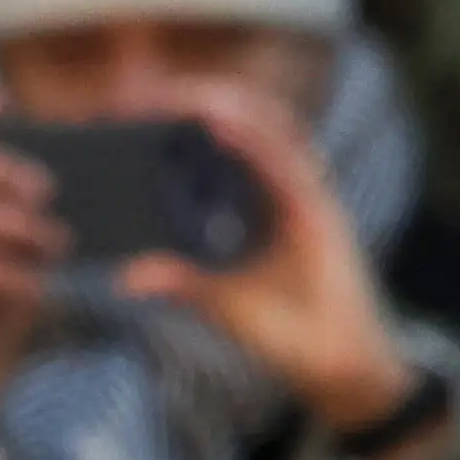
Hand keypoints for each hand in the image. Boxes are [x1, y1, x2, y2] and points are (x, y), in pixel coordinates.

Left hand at [113, 76, 416, 438]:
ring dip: (219, 104)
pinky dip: (248, 140)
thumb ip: (180, 282)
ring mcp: (305, 195)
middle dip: (196, 98)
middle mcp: (285, 188)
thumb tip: (124, 277)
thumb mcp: (220, 302)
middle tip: (144, 91)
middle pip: (243, 121)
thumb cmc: (286, 334)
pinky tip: (215, 124)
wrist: (334, 367)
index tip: (139, 106)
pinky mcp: (319, 212)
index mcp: (263, 200)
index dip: (188, 115)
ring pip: (264, 128)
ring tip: (173, 94)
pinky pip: (281, 164)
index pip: (225, 141)